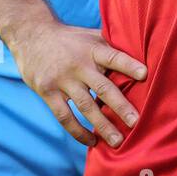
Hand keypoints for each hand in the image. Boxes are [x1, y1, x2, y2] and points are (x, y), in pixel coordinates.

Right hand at [11, 22, 146, 148]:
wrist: (31, 34)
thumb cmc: (69, 38)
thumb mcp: (90, 35)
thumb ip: (110, 45)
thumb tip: (140, 52)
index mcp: (92, 48)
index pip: (113, 56)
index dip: (129, 65)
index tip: (145, 74)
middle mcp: (79, 64)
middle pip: (102, 87)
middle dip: (120, 106)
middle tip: (136, 122)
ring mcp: (62, 79)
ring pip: (86, 106)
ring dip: (103, 125)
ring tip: (118, 141)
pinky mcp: (48, 91)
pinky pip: (65, 116)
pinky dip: (78, 131)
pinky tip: (91, 141)